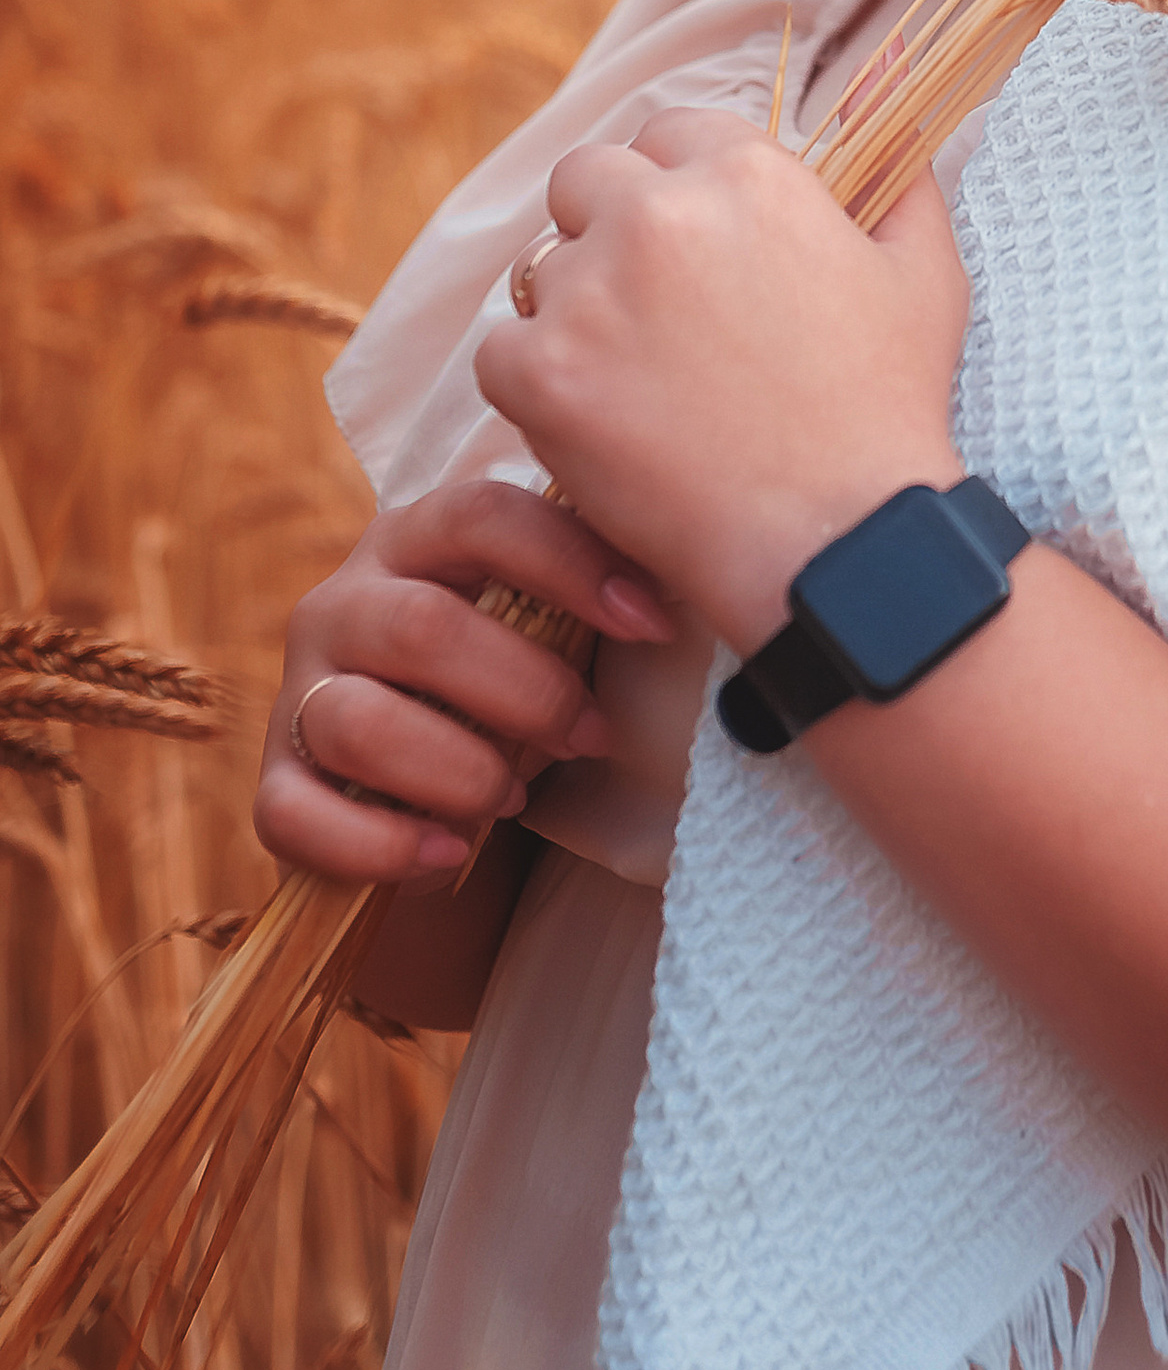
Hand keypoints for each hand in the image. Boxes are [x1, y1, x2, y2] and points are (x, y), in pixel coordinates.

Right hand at [254, 475, 672, 885]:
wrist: (425, 790)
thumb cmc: (507, 684)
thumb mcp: (547, 624)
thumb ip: (592, 588)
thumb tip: (692, 574)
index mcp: (416, 540)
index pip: (485, 516)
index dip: (572, 563)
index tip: (655, 622)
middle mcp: (342, 604)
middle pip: (422, 629)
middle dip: (527, 692)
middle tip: (591, 737)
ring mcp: (298, 694)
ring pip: (359, 724)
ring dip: (459, 770)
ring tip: (515, 796)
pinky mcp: (273, 785)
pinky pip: (299, 817)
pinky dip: (383, 845)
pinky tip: (448, 853)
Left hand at [473, 110, 973, 651]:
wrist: (834, 541)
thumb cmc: (886, 410)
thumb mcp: (924, 274)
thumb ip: (902, 176)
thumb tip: (887, 81)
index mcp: (746, 174)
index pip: (669, 133)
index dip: (679, 187)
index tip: (695, 248)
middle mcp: (658, 214)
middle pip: (585, 178)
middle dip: (607, 227)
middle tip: (650, 310)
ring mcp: (590, 293)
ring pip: (541, 270)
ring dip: (576, 311)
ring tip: (635, 380)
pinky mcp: (541, 374)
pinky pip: (502, 352)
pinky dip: (537, 386)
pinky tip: (600, 424)